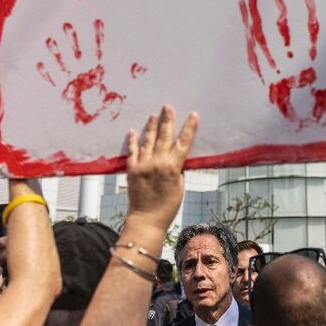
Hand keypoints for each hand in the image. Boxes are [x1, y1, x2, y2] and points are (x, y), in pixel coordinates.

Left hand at [125, 105, 198, 230]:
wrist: (146, 220)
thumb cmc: (168, 207)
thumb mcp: (180, 187)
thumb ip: (178, 169)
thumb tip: (176, 157)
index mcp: (173, 167)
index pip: (183, 142)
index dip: (189, 127)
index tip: (193, 114)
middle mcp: (158, 162)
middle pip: (164, 136)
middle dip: (167, 120)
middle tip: (168, 106)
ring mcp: (143, 165)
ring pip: (148, 140)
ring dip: (151, 126)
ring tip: (153, 115)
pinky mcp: (132, 170)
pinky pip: (132, 151)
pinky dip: (133, 140)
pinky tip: (133, 131)